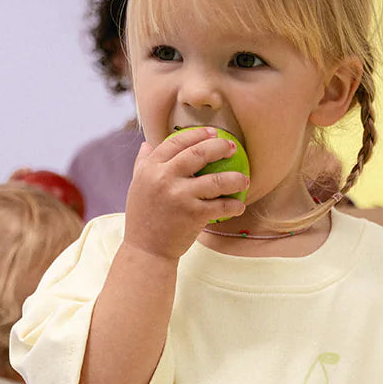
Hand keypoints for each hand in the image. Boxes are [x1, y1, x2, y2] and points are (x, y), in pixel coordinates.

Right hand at [123, 128, 246, 265]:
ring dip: (235, 178)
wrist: (146, 250)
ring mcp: (180, 196)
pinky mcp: (193, 215)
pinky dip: (234, 205)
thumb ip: (142, 163)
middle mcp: (164, 178)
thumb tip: (148, 144)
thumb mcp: (137, 187)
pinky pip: (221, 206)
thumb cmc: (143, 218)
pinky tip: (240, 205)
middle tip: (233, 147)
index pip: (176, 142)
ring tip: (245, 179)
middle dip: (220, 147)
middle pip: (198, 153)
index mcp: (150, 168)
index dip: (197, 134)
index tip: (213, 132)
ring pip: (216, 180)